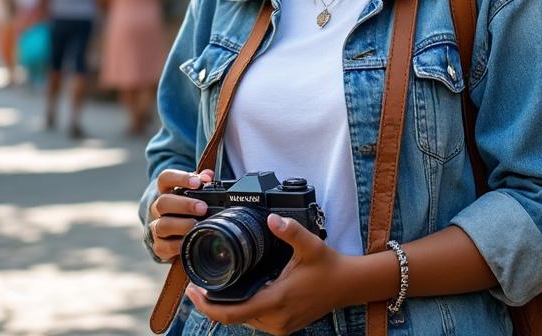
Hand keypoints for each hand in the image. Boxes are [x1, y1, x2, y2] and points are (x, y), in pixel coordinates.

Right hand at [148, 168, 214, 261]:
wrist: (170, 231)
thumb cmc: (185, 207)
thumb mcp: (192, 191)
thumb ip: (201, 182)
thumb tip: (209, 176)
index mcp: (165, 191)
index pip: (166, 178)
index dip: (180, 178)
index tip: (197, 182)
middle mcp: (157, 208)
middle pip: (163, 203)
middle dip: (185, 205)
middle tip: (203, 208)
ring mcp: (156, 227)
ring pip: (162, 225)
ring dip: (182, 225)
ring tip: (198, 225)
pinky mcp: (158, 246)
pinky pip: (163, 247)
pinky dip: (177, 245)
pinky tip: (190, 242)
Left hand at [186, 214, 351, 334]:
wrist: (348, 285)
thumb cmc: (329, 266)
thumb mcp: (310, 244)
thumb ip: (290, 231)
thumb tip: (272, 218)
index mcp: (276, 301)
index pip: (231, 314)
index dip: (207, 306)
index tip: (193, 291)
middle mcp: (276, 320)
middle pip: (233, 318)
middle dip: (212, 305)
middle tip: (197, 285)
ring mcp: (280, 326)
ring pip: (244, 321)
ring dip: (227, 308)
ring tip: (212, 288)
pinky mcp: (284, 327)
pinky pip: (255, 321)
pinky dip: (242, 310)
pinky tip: (236, 295)